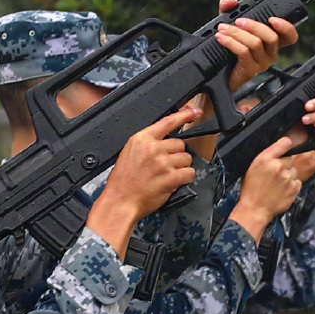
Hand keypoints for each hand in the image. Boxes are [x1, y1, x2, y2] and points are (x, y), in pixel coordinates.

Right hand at [87, 104, 201, 255]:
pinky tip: (173, 183)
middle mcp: (153, 148)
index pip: (168, 121)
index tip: (194, 112)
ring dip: (181, 168)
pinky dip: (185, 179)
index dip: (184, 115)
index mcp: (141, 138)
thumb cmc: (123, 181)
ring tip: (166, 176)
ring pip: (186, 159)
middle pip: (180, 144)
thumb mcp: (129, 153)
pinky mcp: (170, 177)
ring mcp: (162, 162)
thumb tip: (166, 141)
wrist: (120, 201)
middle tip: (165, 167)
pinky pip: (189, 173)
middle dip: (176, 155)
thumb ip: (148, 143)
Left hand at [214, 0, 295, 90]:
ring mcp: (261, 63)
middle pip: (272, 38)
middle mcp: (270, 53)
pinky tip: (221, 38)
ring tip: (223, 28)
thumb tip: (231, 0)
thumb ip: (230, 9)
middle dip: (254, 26)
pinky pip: (244, 53)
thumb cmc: (228, 49)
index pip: (290, 36)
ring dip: (237, 33)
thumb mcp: (230, 24)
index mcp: (271, 42)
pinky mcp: (250, 70)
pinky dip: (231, 42)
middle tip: (238, 20)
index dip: (287, 27)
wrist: (217, 71)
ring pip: (256, 44)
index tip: (273, 19)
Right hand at [230, 135, 307, 241]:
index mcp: (265, 158)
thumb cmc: (252, 188)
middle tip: (276, 175)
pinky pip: (297, 182)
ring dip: (289, 176)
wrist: (256, 208)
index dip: (286, 145)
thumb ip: (268, 156)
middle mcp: (278, 166)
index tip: (286, 148)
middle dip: (285, 165)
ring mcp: (287, 178)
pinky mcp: (294, 188)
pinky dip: (292, 186)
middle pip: (290, 159)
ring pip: (294, 171)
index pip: (285, 142)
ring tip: (278, 185)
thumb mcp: (254, 166)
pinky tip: (282, 190)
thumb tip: (281, 148)